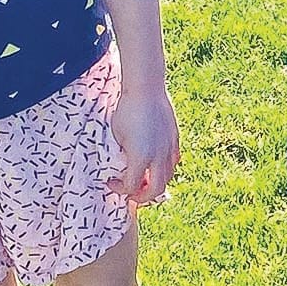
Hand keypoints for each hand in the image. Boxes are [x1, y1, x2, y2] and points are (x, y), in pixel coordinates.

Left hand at [107, 84, 180, 207]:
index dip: (119, 188)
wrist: (146, 89)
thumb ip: (121, 155)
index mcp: (140, 157)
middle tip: (132, 194)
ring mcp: (169, 147)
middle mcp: (158, 156)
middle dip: (143, 196)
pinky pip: (174, 160)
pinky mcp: (175, 138)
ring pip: (168, 176)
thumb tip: (122, 165)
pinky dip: (165, 168)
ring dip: (156, 182)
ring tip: (145, 179)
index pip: (132, 186)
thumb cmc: (126, 110)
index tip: (111, 181)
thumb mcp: (116, 137)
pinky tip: (156, 162)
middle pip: (156, 189)